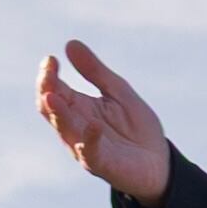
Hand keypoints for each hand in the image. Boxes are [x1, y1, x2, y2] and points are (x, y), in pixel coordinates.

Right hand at [34, 38, 170, 207]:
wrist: (159, 163)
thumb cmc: (136, 129)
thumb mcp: (118, 92)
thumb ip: (96, 72)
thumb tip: (70, 43)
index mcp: (77, 108)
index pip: (53, 89)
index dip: (48, 74)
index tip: (51, 59)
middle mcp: (75, 127)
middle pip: (51, 108)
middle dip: (46, 90)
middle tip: (48, 74)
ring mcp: (85, 147)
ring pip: (64, 130)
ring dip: (58, 114)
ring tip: (52, 96)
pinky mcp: (102, 164)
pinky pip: (91, 153)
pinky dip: (90, 140)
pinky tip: (94, 125)